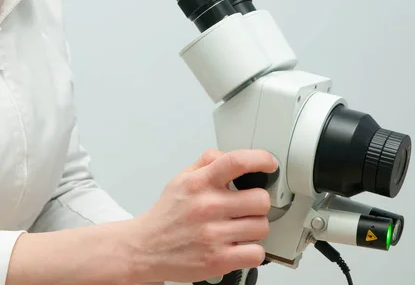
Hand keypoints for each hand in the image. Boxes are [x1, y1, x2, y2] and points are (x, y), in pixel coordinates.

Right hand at [132, 149, 277, 283]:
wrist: (144, 248)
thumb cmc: (167, 215)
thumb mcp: (181, 179)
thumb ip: (207, 162)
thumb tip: (230, 155)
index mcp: (200, 183)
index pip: (237, 162)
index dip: (261, 159)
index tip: (269, 163)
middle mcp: (207, 207)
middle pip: (260, 199)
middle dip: (258, 203)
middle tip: (248, 207)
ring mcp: (213, 235)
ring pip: (262, 227)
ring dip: (255, 228)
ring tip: (240, 228)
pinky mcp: (218, 260)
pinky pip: (257, 253)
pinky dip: (253, 251)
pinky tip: (240, 246)